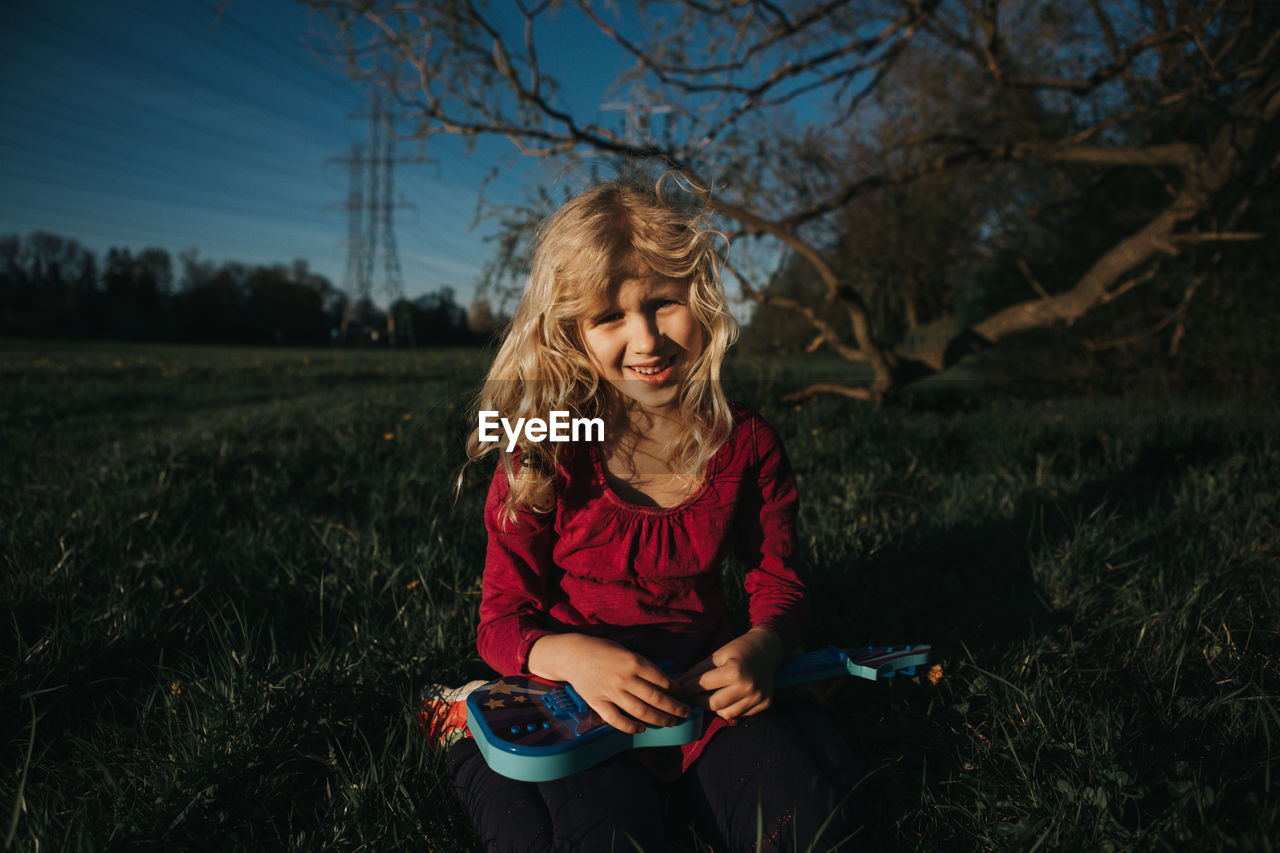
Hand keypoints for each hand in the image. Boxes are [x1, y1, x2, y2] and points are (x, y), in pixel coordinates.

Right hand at [527, 634, 690, 734]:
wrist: (573, 655)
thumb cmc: (603, 651)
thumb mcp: (627, 651)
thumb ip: (643, 666)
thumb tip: (664, 682)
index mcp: (634, 662)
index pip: (663, 681)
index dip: (676, 690)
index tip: (682, 695)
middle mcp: (625, 678)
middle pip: (656, 698)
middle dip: (674, 708)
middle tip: (685, 713)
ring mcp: (611, 692)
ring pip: (641, 712)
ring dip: (659, 719)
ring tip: (670, 723)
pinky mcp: (598, 703)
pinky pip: (617, 720)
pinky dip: (631, 727)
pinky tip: (642, 728)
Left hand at [674, 626, 783, 719]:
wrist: (767, 650)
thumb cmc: (739, 650)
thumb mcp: (717, 655)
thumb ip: (698, 671)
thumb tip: (678, 685)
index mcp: (735, 671)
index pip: (703, 685)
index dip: (688, 688)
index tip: (678, 690)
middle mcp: (748, 687)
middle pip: (714, 704)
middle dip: (699, 701)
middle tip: (691, 696)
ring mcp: (758, 698)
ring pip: (726, 713)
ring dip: (714, 707)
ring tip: (711, 696)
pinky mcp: (765, 704)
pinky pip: (740, 714)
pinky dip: (730, 709)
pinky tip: (729, 697)